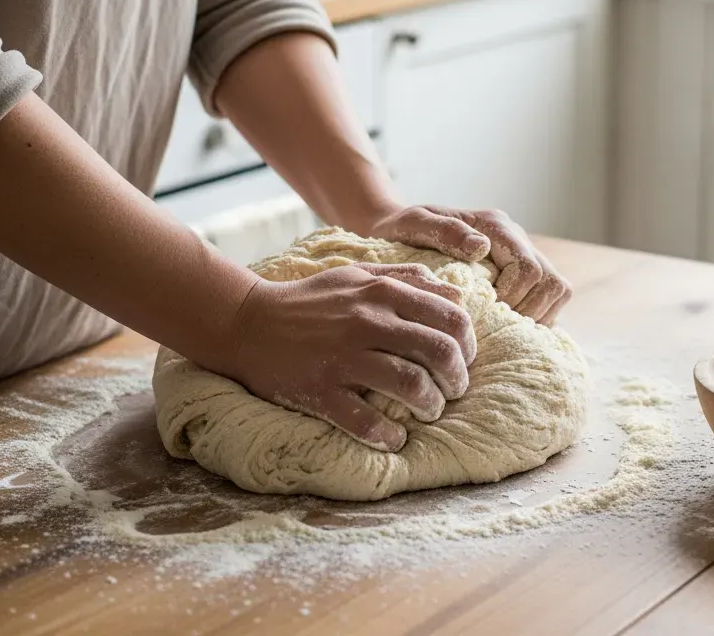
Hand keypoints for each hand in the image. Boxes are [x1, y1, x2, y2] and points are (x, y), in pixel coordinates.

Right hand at [227, 262, 474, 451]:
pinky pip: (364, 421)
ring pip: (411, 385)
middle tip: (454, 390)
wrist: (246, 322)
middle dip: (458, 377)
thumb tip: (455, 293)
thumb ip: (407, 280)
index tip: (462, 359)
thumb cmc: (309, 301)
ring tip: (429, 411)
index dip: (467, 343)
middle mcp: (367, 323)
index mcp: (381, 293)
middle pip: (439, 350)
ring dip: (431, 405)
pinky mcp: (319, 391)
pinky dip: (388, 436)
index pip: (450, 316)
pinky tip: (394, 439)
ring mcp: (343, 358)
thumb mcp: (357, 275)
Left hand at [367, 205, 572, 324]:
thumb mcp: (414, 224)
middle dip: (528, 311)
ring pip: (558, 291)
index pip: (529, 269)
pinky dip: (538, 316)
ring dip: (539, 315)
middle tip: (495, 325)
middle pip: (552, 282)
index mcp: (495, 227)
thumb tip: (481, 248)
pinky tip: (508, 327)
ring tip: (504, 328)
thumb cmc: (402, 230)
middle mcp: (516, 238)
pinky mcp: (521, 274)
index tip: (484, 313)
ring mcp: (522, 255)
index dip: (513, 299)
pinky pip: (550, 299)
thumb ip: (445, 231)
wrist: (397, 229)